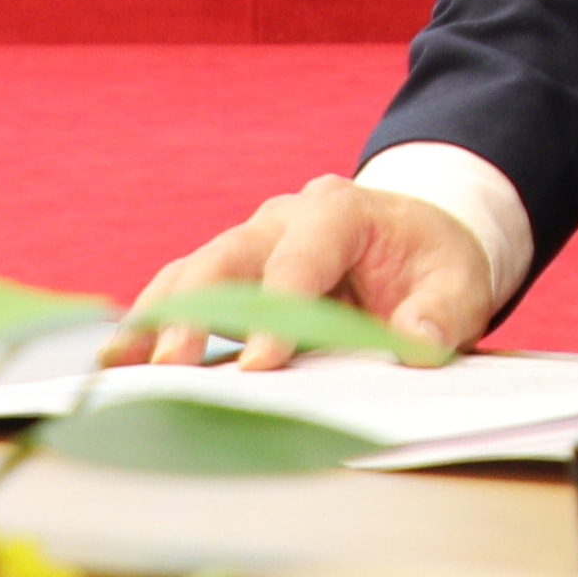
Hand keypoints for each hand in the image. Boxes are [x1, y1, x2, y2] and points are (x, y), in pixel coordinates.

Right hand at [101, 175, 497, 372]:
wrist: (416, 240)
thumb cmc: (433, 263)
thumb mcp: (459, 284)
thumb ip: (440, 315)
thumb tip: (414, 345)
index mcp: (339, 211)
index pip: (302, 259)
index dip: (279, 310)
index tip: (263, 365)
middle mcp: (281, 220)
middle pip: (226, 258)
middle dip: (194, 311)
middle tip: (170, 365)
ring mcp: (250, 246)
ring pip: (191, 274)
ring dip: (156, 318)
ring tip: (118, 365)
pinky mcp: (232, 277)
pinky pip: (184, 295)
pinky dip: (151, 324)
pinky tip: (119, 361)